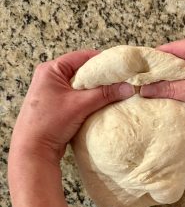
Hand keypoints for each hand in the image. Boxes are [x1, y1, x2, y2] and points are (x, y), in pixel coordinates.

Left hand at [10, 50, 134, 163]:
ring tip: (114, 92)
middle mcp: (52, 78)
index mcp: (51, 70)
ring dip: (97, 90)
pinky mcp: (59, 106)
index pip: (82, 57)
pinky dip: (91, 100)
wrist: (33, 149)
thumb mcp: (79, 105)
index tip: (120, 67)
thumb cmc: (49, 123)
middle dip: (102, 77)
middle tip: (120, 81)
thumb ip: (105, 94)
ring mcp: (55, 93)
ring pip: (82, 86)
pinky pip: (79, 98)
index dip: (102, 60)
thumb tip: (128, 88)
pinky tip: (103, 104)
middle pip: (83, 71)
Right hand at [141, 38, 184, 134]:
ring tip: (150, 87)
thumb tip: (145, 89)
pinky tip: (166, 93)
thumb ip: (171, 88)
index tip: (140, 67)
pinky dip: (180, 87)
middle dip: (162, 70)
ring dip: (170, 80)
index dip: (158, 57)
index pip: (177, 48)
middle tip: (142, 80)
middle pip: (180, 59)